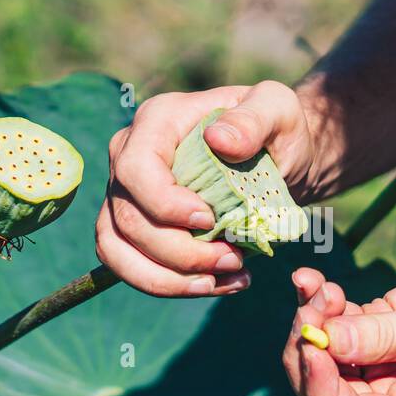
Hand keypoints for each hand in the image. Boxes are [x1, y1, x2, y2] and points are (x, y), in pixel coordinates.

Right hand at [97, 81, 316, 296]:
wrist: (277, 156)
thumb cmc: (275, 128)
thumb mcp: (278, 110)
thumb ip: (254, 119)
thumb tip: (218, 140)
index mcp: (157, 120)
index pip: (136, 169)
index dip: (165, 205)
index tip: (210, 222)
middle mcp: (128, 155)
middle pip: (128, 218)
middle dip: (179, 252)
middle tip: (234, 259)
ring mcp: (125, 194)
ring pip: (118, 249)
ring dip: (167, 278)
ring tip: (218, 281)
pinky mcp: (132, 226)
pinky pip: (129, 266)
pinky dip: (168, 285)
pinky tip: (212, 285)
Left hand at [282, 227, 395, 395]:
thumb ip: (380, 335)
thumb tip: (320, 338)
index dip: (320, 382)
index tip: (307, 339)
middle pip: (330, 389)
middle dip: (310, 347)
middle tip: (305, 307)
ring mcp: (393, 369)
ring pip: (330, 355)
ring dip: (313, 320)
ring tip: (311, 284)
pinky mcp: (388, 334)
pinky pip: (343, 328)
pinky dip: (326, 306)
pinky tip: (318, 281)